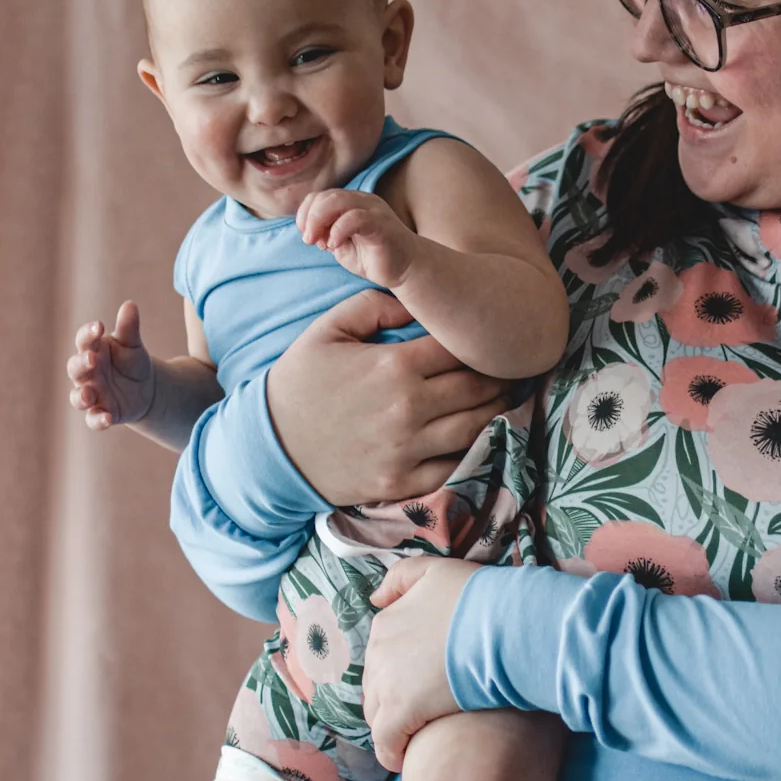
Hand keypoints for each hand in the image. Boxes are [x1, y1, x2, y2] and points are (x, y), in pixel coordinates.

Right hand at [67, 301, 155, 428]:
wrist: (146, 389)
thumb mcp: (133, 345)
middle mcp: (88, 373)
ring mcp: (93, 394)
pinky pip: (94, 419)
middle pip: (76, 368)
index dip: (88, 333)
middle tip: (92, 359)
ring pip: (78, 397)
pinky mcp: (103, 413)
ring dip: (81, 397)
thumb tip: (130, 305)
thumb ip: (129, 328)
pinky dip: (98, 420)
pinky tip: (107, 418)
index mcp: (92, 350)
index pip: (84, 340)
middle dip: (81, 364)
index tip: (99, 326)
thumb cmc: (132, 362)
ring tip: (88, 395)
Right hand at [266, 289, 510, 506]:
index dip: (479, 342)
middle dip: (499, 375)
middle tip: (511, 368)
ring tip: (504, 398)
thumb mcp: (328, 329)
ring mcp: (409, 449)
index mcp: (395, 365)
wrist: (269, 447)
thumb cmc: (299, 382)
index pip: (459, 348)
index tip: (489, 339)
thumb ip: (375, 304)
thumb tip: (418, 300)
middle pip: (478, 387)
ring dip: (497, 411)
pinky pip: (456, 466)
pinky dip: (476, 450)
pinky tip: (482, 435)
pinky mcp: (404, 480)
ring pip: (477, 426)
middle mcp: (410, 408)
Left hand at [296, 188, 418, 288]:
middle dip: (310, 218)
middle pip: (327, 196)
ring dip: (320, 221)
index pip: (320, 196)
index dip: (306, 213)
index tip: (305, 235)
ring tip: (318, 242)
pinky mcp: (381, 224)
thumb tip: (310, 232)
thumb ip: (326, 234)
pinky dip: (338, 230)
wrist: (405, 269)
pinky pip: (355, 218)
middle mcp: (362, 201)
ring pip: (338, 201)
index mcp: (351, 203)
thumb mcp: (342, 245)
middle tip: (308, 240)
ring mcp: (373, 210)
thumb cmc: (373, 257)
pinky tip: (334, 245)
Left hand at [363, 559, 477, 771]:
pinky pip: (386, 742)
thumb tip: (375, 598)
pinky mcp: (401, 711)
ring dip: (393, 728)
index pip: (381, 658)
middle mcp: (378, 651)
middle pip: (376, 687)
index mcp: (386, 622)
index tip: (419, 686)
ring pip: (377, 715)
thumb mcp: (437, 571)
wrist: (504, 623)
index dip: (399, 675)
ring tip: (417, 738)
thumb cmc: (480, 597)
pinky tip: (407, 762)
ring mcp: (387, 682)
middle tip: (422, 715)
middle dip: (393, 702)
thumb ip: (402, 577)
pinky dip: (392, 754)